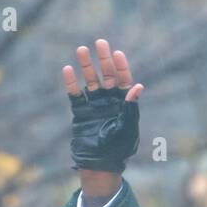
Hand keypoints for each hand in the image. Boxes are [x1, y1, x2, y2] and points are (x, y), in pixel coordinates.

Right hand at [61, 40, 143, 174]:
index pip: (124, 81)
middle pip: (107, 76)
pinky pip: (75, 95)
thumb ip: (131, 107)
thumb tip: (138, 86)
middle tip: (100, 42)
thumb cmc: (118, 148)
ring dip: (87, 67)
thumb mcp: (127, 127)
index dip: (121, 67)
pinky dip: (71, 83)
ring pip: (90, 82)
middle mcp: (110, 103)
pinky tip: (67, 69)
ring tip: (82, 50)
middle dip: (104, 60)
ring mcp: (95, 106)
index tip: (116, 53)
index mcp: (125, 105)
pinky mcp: (81, 113)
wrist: (99, 165)